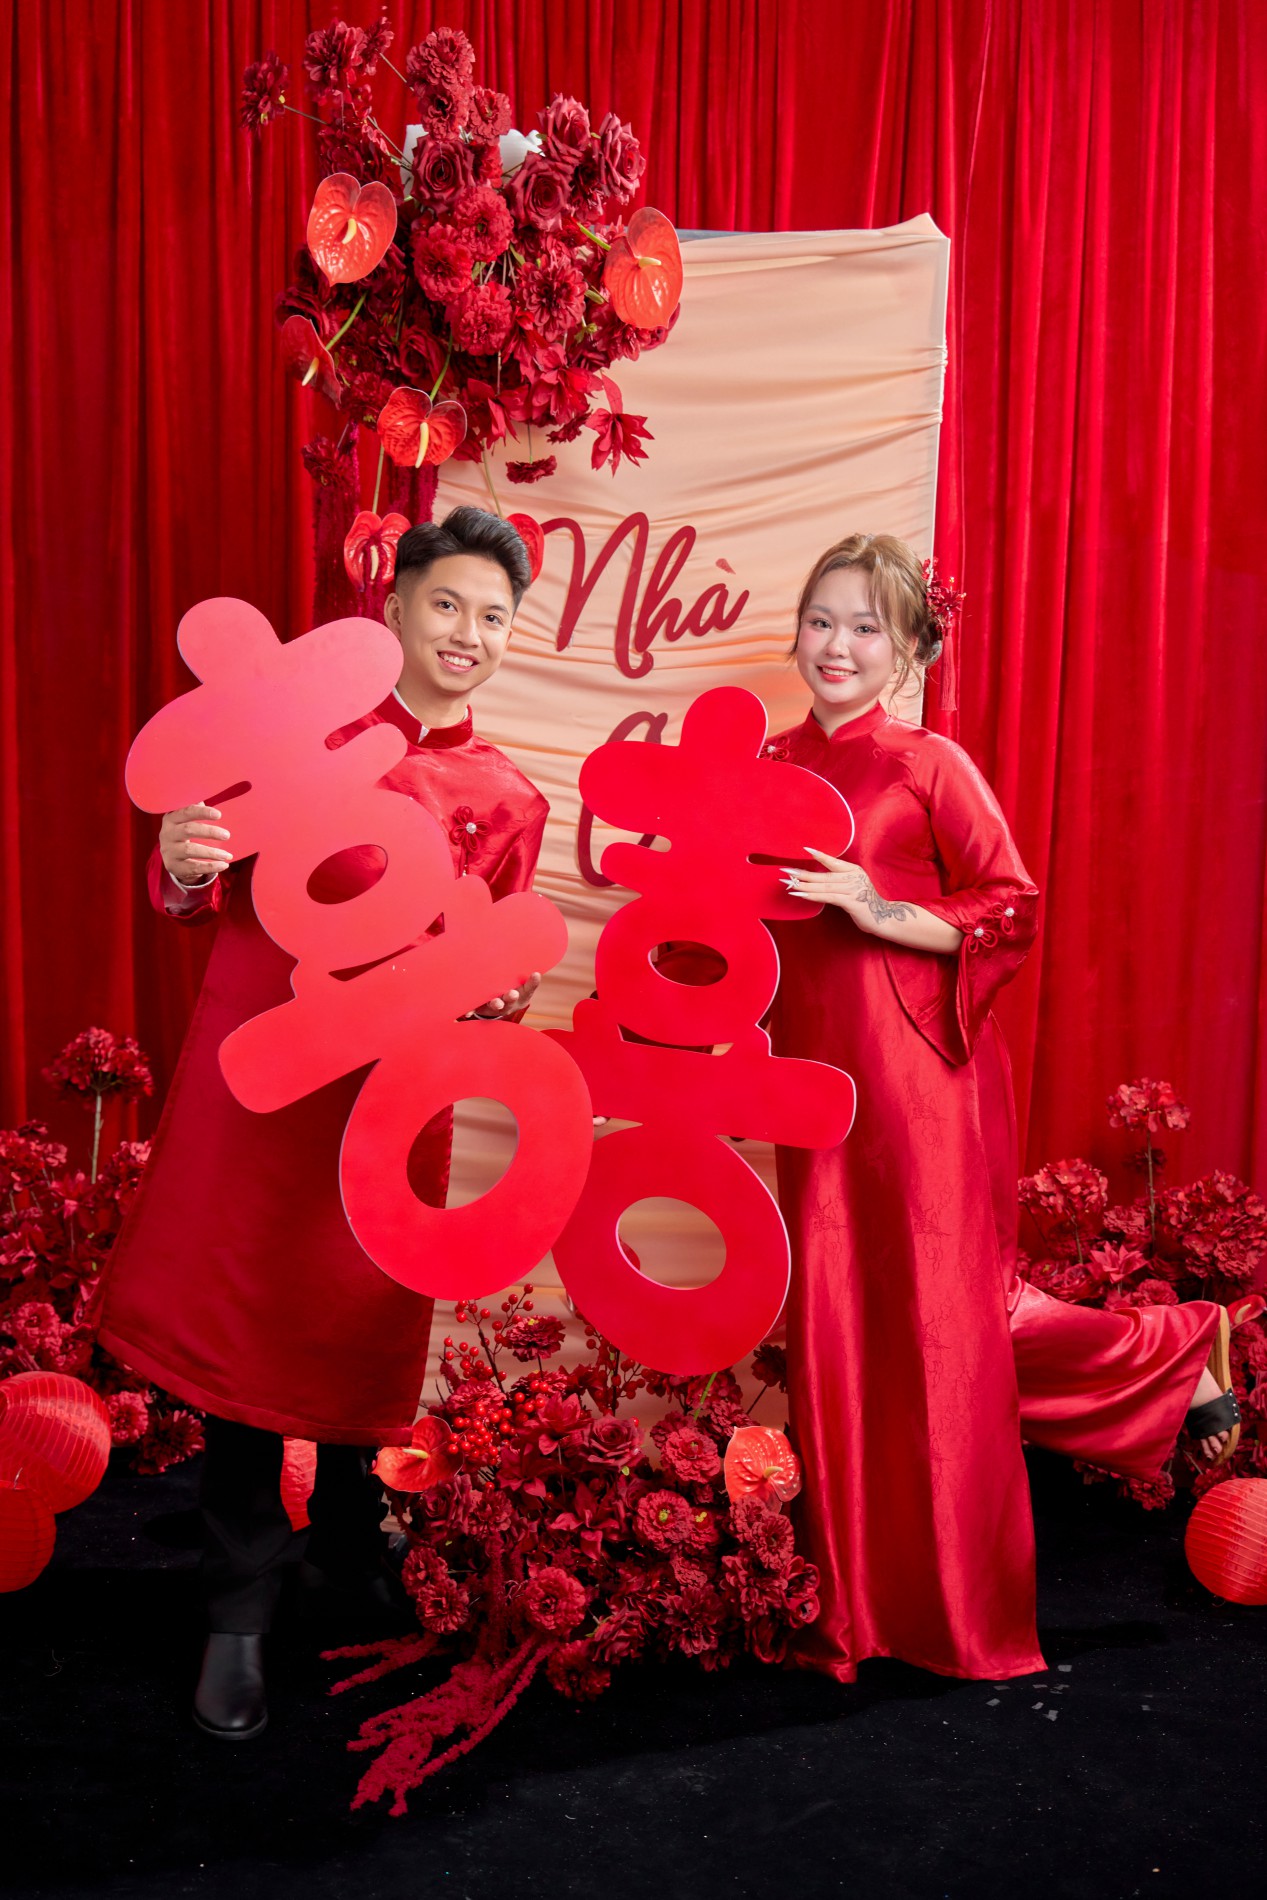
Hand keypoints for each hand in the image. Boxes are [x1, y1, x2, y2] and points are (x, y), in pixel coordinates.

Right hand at [159, 804, 232, 884]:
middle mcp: (166, 834)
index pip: (186, 812)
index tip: (219, 815)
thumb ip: (197, 808)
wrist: (172, 858)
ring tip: (228, 855)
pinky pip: (193, 867)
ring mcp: (169, 851)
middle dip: (209, 832)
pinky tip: (223, 865)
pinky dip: (210, 867)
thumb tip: (214, 789)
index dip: (202, 812)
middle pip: (188, 830)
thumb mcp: (187, 820)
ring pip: (190, 850)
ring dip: (211, 852)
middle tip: (227, 835)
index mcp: (171, 818)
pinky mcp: (174, 866)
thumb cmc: (185, 832)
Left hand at [469, 972, 541, 1018]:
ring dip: (495, 1004)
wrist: (497, 1007)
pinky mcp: (480, 1008)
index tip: (536, 974)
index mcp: (518, 997)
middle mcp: (507, 1003)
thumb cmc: (512, 994)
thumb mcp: (523, 990)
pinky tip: (468, 1013)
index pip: (527, 990)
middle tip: (513, 994)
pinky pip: (475, 1009)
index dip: (532, 983)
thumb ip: (530, 983)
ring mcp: (493, 1006)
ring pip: (494, 1005)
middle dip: (511, 997)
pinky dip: (472, 1011)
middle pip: (509, 1001)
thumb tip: (537, 974)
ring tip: (497, 1003)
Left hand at [781, 847, 914, 932]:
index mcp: (854, 870)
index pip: (832, 861)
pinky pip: (827, 897)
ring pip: (823, 886)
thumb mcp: (854, 886)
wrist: (884, 918)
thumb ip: (840, 881)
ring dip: (803, 886)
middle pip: (822, 875)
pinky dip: (812, 896)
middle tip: (784, 871)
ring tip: (788, 884)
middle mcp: (853, 876)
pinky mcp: (851, 901)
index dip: (818, 855)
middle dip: (801, 873)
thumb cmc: (866, 903)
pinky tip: (800, 895)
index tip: (804, 849)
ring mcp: (853, 888)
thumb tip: (817, 880)